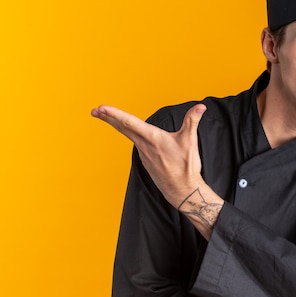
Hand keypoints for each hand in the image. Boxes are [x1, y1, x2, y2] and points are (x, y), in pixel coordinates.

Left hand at [91, 104, 223, 238]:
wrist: (182, 189)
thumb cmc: (185, 167)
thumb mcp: (190, 141)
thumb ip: (192, 121)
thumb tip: (200, 107)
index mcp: (152, 138)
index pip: (129, 122)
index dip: (114, 114)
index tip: (101, 108)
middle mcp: (144, 146)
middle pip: (123, 128)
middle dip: (108, 118)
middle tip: (95, 111)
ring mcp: (144, 154)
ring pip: (128, 136)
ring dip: (117, 125)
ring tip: (109, 118)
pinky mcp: (147, 160)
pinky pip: (135, 143)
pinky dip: (128, 135)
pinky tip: (131, 134)